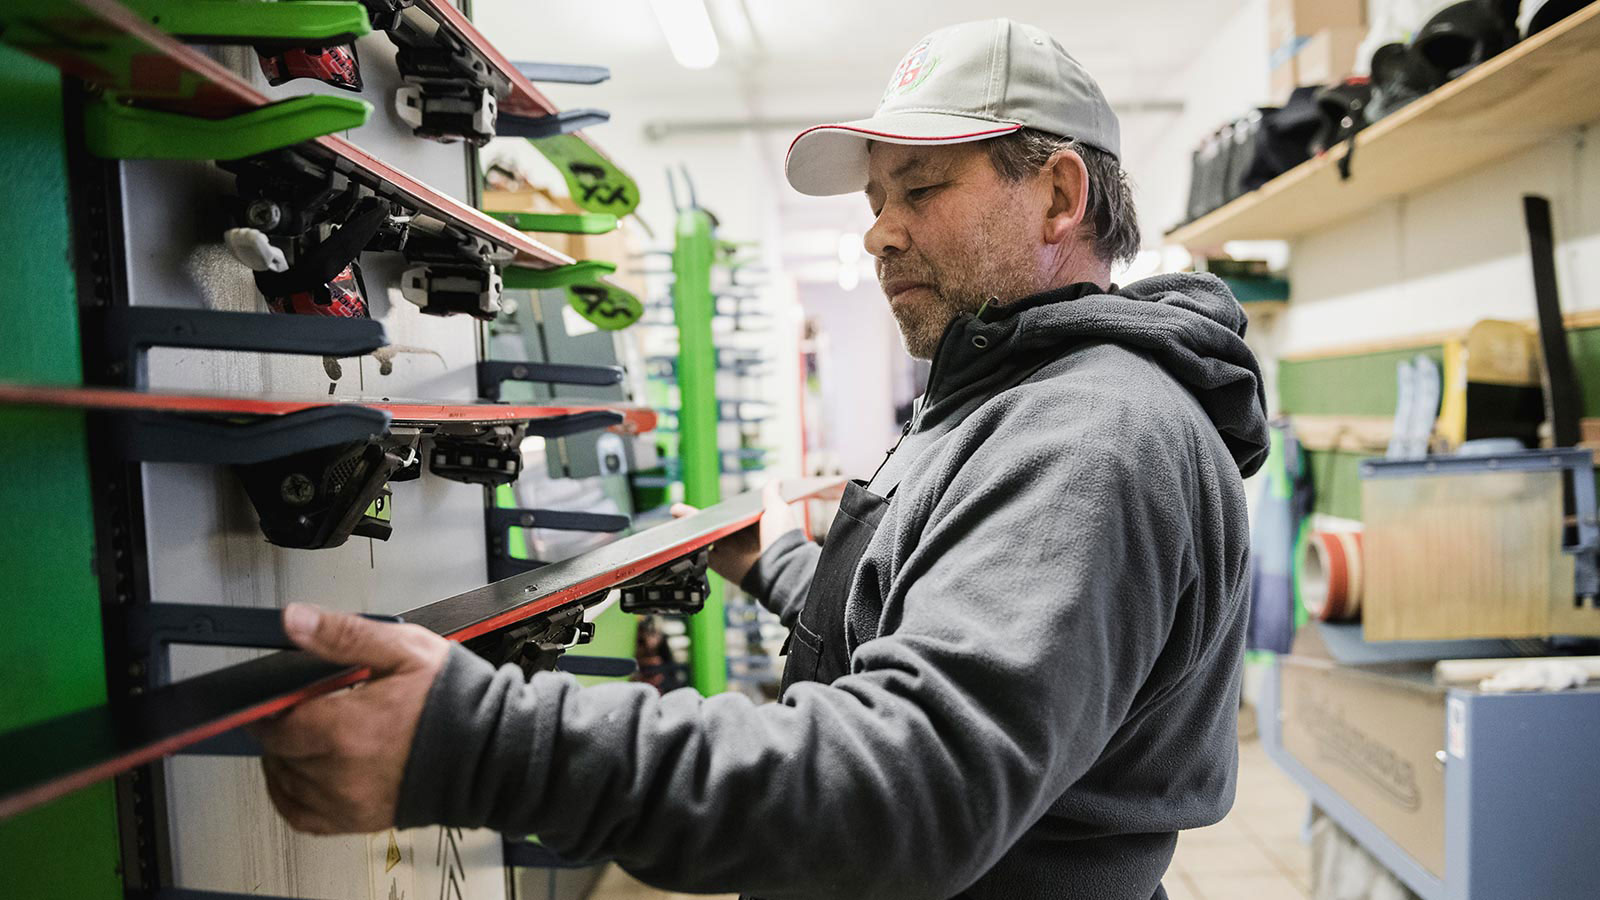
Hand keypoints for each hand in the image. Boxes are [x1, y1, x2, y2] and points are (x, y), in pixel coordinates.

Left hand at [251, 603, 449, 833]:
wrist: (495, 751)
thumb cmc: (457, 701)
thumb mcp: (404, 650)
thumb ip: (344, 635)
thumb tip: (297, 621)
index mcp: (347, 729)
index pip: (276, 722)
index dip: (271, 706)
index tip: (278, 696)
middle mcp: (340, 772)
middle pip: (278, 753)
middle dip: (281, 728)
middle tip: (300, 709)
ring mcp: (347, 801)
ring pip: (284, 783)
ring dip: (285, 759)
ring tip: (308, 736)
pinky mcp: (359, 820)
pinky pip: (301, 816)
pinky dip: (288, 795)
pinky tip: (299, 775)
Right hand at [671, 481, 796, 586]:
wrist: (780, 566)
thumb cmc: (781, 539)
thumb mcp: (778, 510)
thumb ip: (772, 496)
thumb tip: (775, 481)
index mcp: (751, 525)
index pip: (729, 514)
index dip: (716, 510)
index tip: (705, 505)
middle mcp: (739, 538)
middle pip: (712, 525)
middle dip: (694, 518)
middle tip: (678, 510)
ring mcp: (729, 551)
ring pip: (704, 538)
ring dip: (689, 530)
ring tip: (675, 516)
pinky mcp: (721, 564)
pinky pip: (703, 555)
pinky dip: (691, 548)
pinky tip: (680, 537)